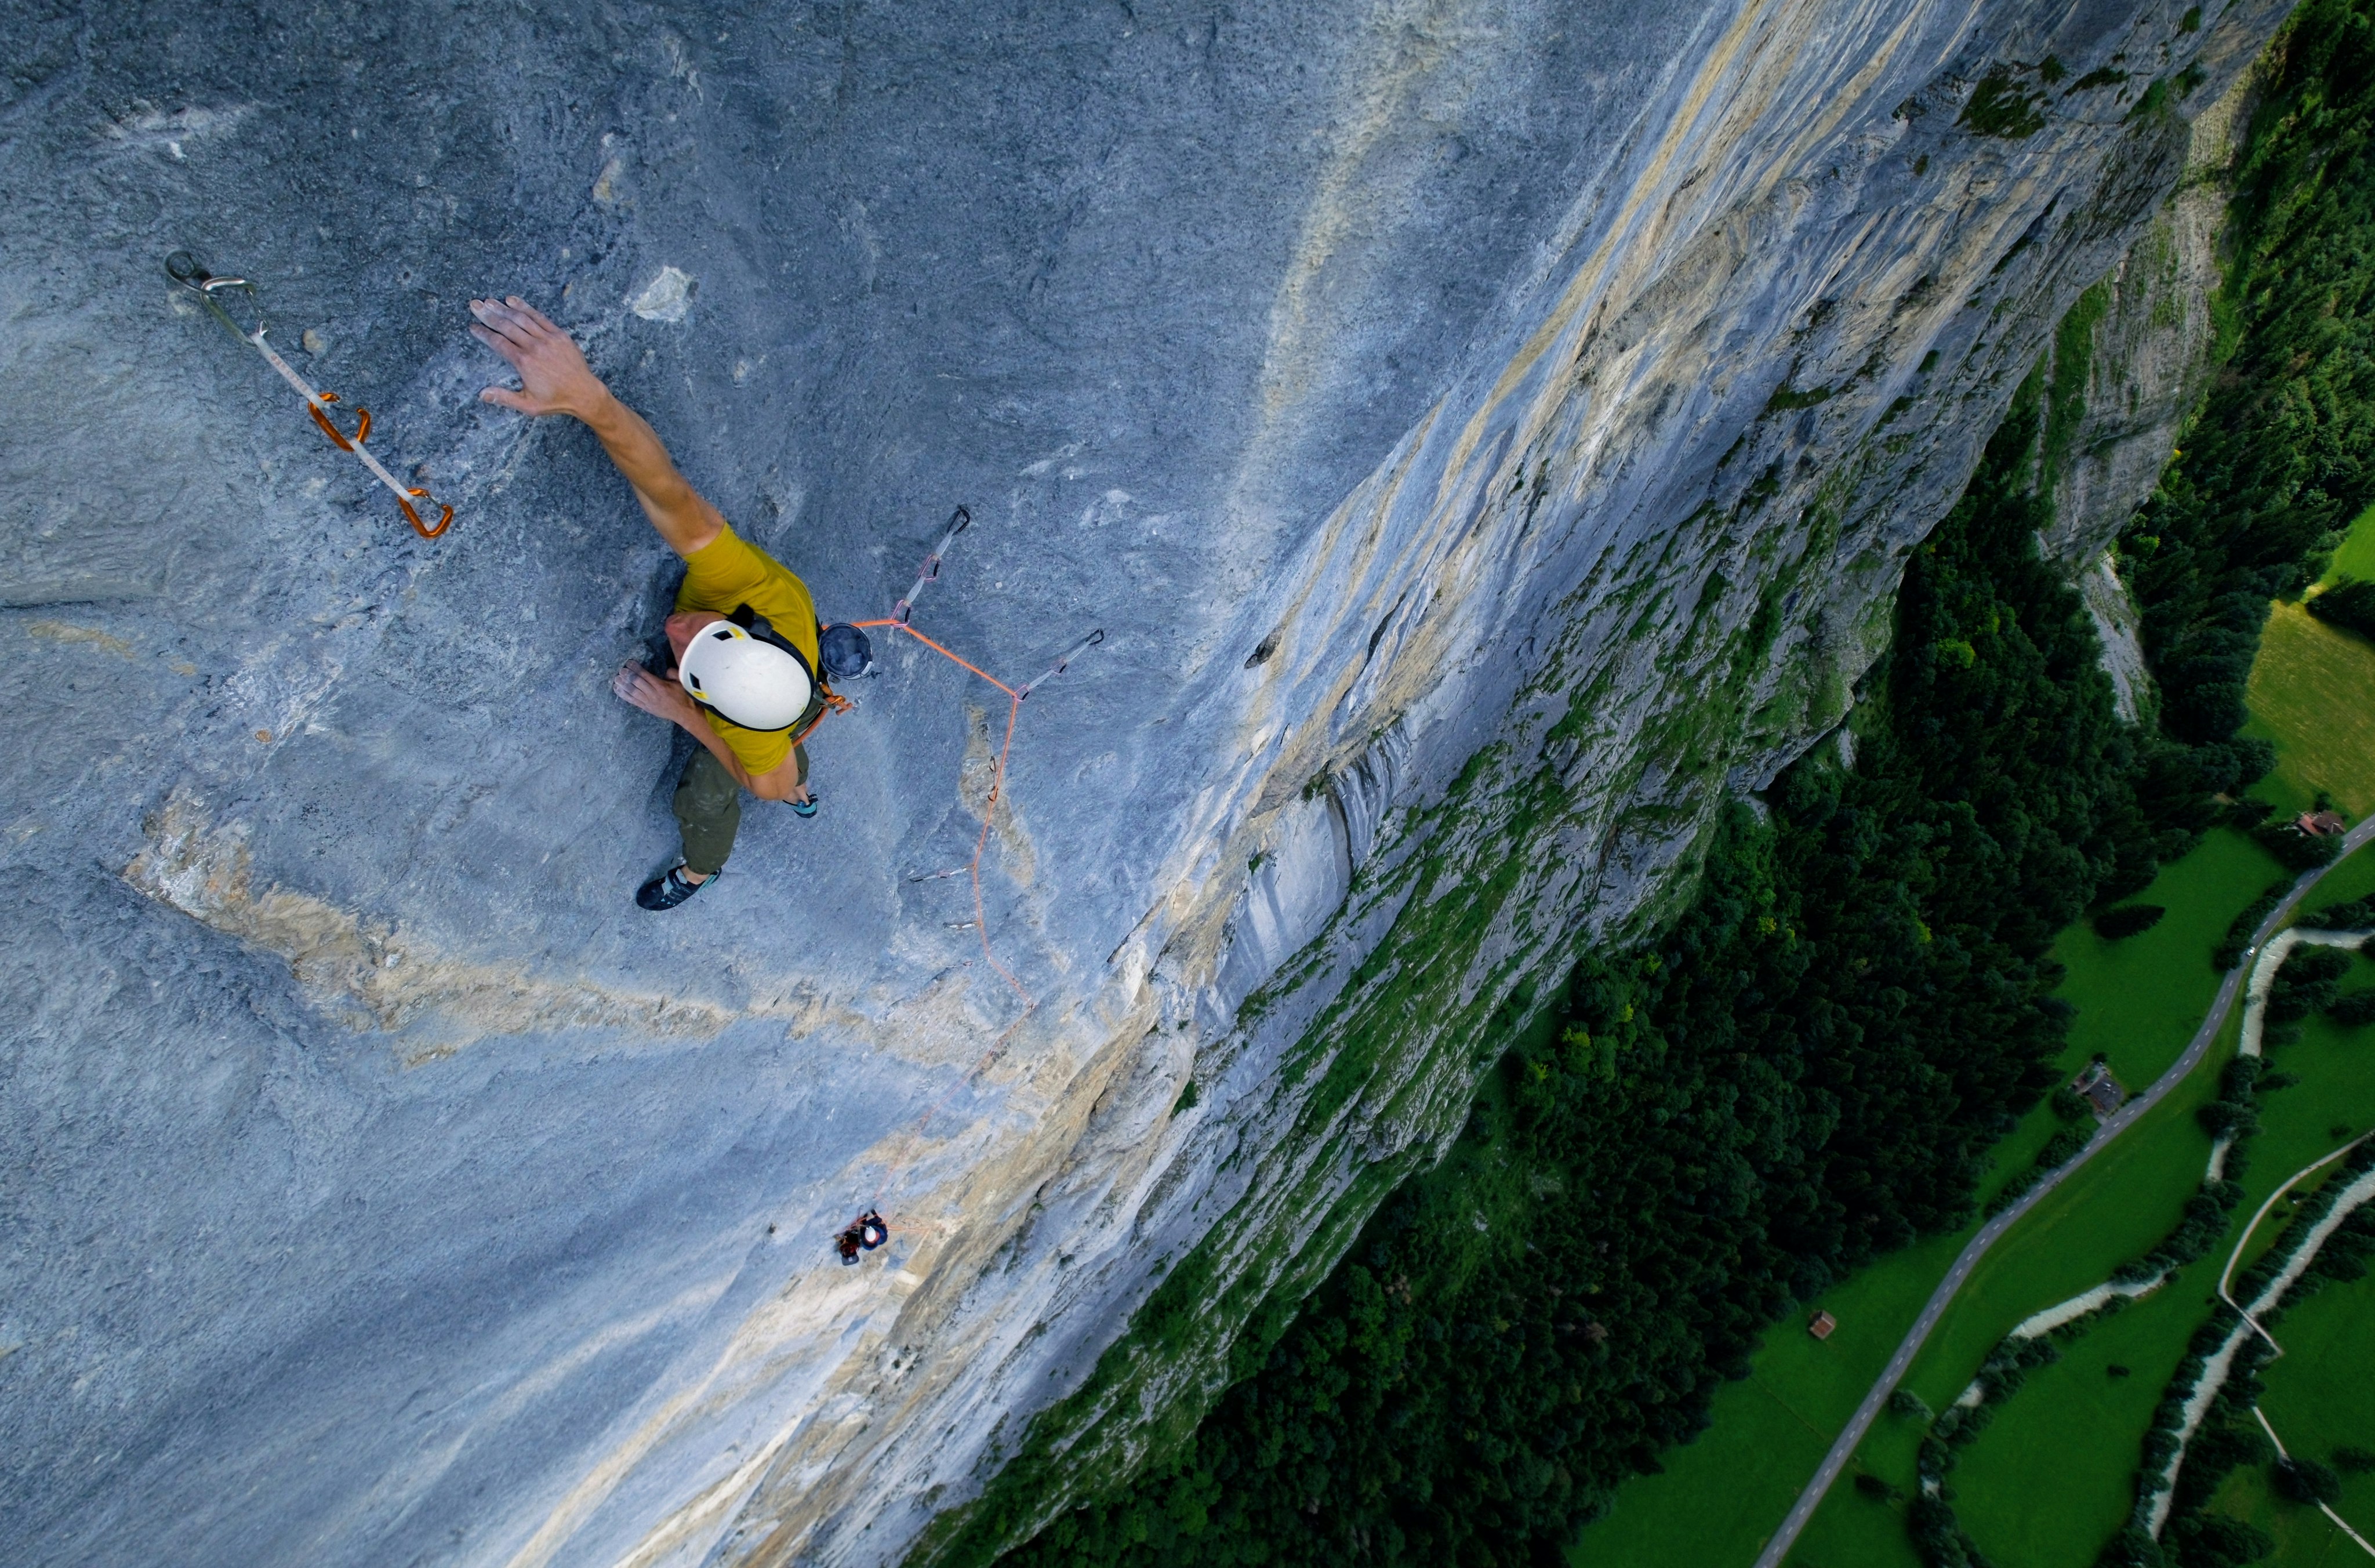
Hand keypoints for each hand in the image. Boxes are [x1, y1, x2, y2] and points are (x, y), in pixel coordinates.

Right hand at [471, 296, 606, 418]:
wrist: (584, 393)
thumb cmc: (556, 400)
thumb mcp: (528, 405)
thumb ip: (504, 398)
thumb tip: (482, 395)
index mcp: (524, 363)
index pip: (497, 342)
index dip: (483, 333)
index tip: (473, 327)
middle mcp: (534, 347)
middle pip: (506, 326)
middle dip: (488, 314)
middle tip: (474, 305)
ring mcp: (548, 339)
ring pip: (521, 318)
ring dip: (503, 308)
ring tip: (488, 301)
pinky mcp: (559, 335)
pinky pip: (539, 317)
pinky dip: (525, 307)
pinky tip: (512, 300)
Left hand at [612, 661, 694, 724]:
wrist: (685, 714)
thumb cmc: (684, 697)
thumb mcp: (681, 682)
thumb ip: (672, 673)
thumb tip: (664, 670)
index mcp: (661, 686)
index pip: (645, 675)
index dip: (636, 668)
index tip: (629, 662)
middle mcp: (652, 694)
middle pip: (637, 683)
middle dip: (628, 676)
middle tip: (620, 670)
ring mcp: (648, 702)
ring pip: (633, 692)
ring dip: (623, 685)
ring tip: (616, 679)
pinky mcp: (646, 708)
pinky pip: (633, 701)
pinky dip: (624, 695)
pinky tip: (618, 690)